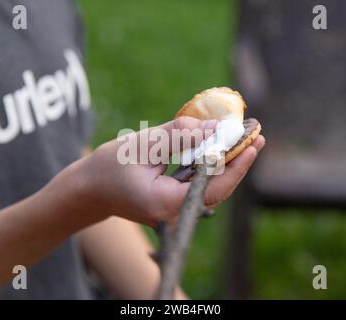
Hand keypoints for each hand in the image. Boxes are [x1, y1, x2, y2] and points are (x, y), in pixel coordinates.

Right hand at [69, 116, 264, 225]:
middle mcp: (173, 213)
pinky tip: (218, 149)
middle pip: (216, 188)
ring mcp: (173, 210)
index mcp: (165, 203)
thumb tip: (215, 128)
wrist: (88, 190)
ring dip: (226, 163)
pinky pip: (197, 185)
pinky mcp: (172, 203)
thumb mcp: (143, 145)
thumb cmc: (107, 167)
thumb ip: (180, 135)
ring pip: (209, 187)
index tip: (253, 143)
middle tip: (257, 136)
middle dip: (237, 161)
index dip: (235, 165)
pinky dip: (210, 167)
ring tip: (244, 139)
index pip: (211, 186)